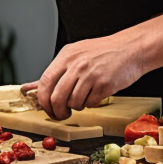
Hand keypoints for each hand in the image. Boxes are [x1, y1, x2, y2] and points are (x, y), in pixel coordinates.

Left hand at [27, 35, 147, 120]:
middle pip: (56, 97)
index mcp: (66, 56)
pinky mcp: (104, 85)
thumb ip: (55, 72)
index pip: (45, 82)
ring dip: (76, 107)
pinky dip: (91, 103)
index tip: (46, 107)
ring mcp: (90, 75)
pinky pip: (90, 103)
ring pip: (73, 103)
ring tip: (82, 99)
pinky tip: (95, 94)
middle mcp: (76, 65)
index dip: (43, 100)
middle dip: (56, 111)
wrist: (132, 48)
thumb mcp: (76, 55)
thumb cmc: (103, 52)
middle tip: (61, 114)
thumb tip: (30, 88)